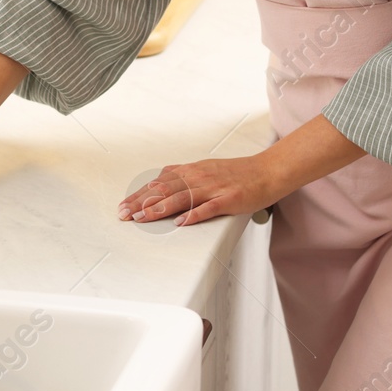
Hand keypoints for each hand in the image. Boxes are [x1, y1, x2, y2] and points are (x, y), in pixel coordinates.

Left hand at [116, 155, 279, 226]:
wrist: (267, 171)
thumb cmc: (237, 173)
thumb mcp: (205, 169)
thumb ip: (183, 175)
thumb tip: (160, 179)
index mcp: (191, 171)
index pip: (158, 183)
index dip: (139, 195)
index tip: (124, 206)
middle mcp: (199, 177)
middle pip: (164, 190)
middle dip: (142, 203)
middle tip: (125, 214)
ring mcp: (214, 188)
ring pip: (182, 198)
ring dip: (160, 208)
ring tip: (143, 218)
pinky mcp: (229, 199)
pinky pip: (209, 207)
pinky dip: (194, 215)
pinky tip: (181, 222)